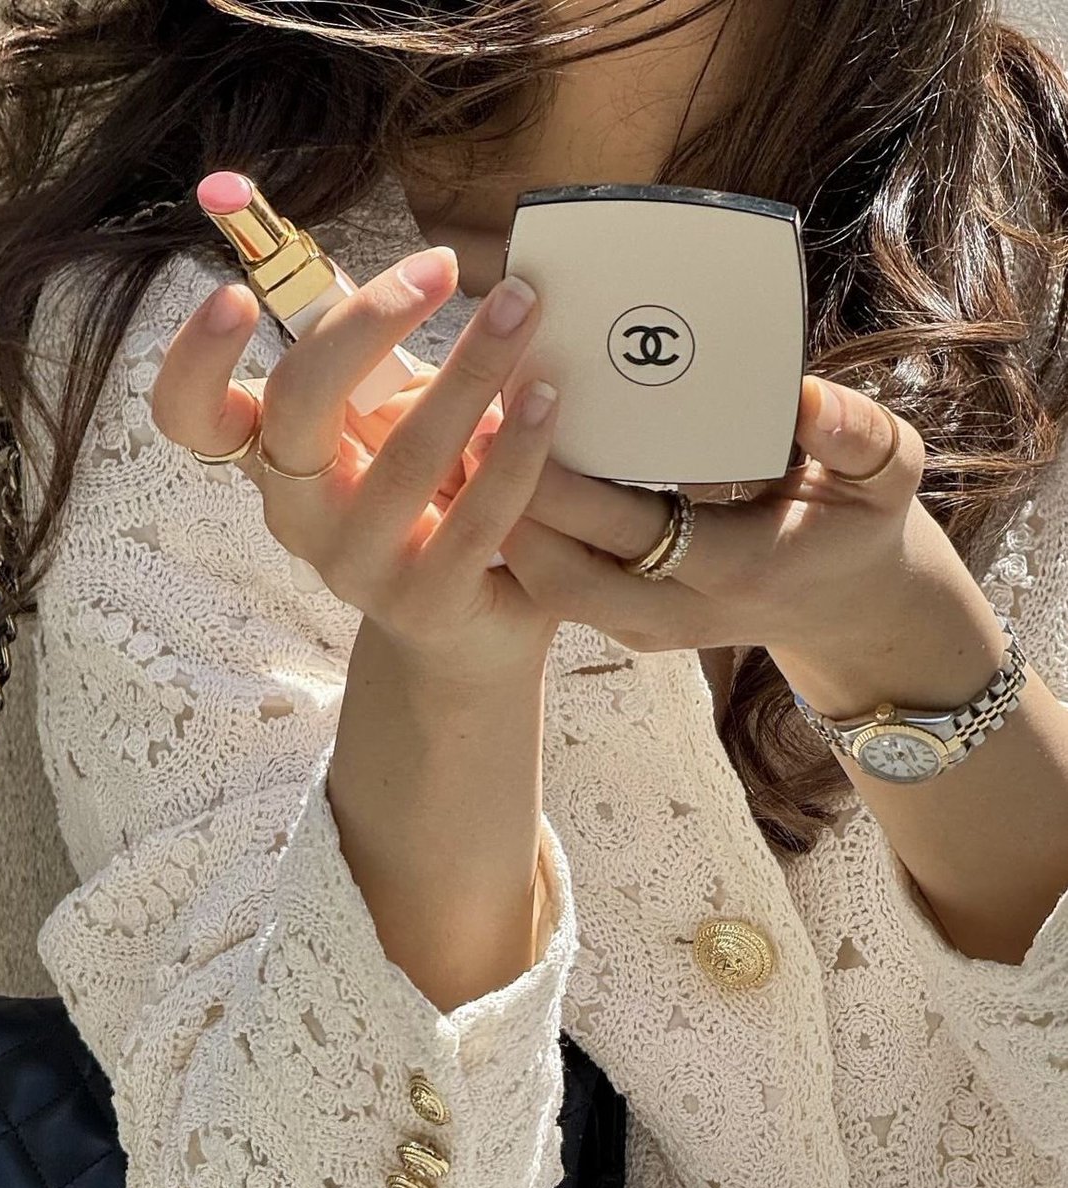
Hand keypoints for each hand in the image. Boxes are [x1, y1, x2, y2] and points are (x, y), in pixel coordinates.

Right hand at [151, 247, 562, 674]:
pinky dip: (516, 450)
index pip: (191, 416)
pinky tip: (546, 401)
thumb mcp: (391, 433)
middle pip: (298, 406)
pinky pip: (476, 515)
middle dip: (369, 324)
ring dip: (471, 370)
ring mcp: (356, 566)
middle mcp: (298, 515)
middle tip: (440, 268)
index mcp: (274, 462)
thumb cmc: (431, 506)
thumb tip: (429, 276)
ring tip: (520, 309)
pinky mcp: (424, 601)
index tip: (234, 297)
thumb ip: (388, 375)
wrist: (467, 634)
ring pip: (407, 454)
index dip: (194, 358)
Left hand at [465, 375, 936, 662]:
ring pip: (548, 587)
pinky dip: (520, 535)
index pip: (633, 532)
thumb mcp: (886, 476)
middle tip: (463, 423)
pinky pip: (556, 585)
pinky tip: (495, 474)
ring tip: (465, 441)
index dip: (568, 483)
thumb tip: (804, 399)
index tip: (516, 412)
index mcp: (739, 570)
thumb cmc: (858, 527)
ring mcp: (645, 626)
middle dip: (508, 502)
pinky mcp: (625, 622)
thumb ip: (858, 436)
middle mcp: (679, 612)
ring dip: (501, 521)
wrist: (844, 608)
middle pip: (564, 572)